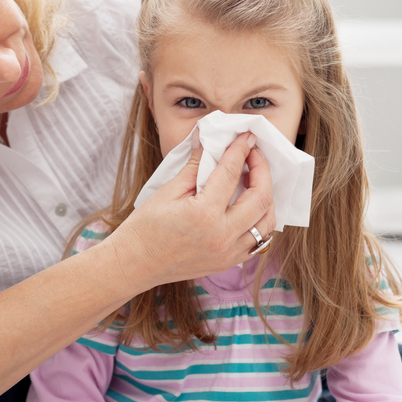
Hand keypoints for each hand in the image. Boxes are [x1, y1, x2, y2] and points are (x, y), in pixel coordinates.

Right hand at [111, 131, 275, 288]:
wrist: (134, 264)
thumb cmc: (145, 228)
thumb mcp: (168, 191)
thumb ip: (195, 165)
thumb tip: (206, 140)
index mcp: (204, 214)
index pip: (231, 173)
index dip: (241, 150)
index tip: (247, 137)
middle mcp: (222, 236)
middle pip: (261, 197)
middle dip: (263, 170)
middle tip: (254, 155)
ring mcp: (228, 253)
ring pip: (267, 222)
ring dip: (267, 197)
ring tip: (255, 180)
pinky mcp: (228, 262)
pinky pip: (258, 241)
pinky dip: (260, 220)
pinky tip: (250, 206)